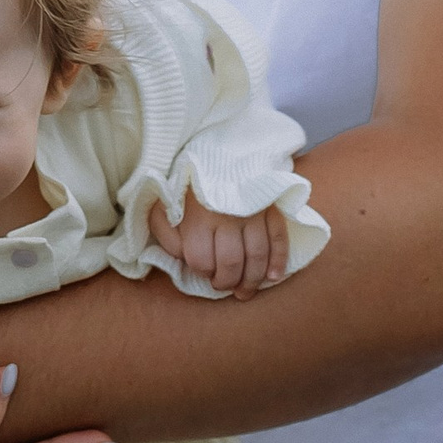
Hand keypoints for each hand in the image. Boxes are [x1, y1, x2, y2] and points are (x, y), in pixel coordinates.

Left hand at [154, 196, 289, 296]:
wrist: (217, 151)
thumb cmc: (188, 185)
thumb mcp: (164, 204)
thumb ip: (165, 232)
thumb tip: (181, 257)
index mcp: (197, 216)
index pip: (202, 260)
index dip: (203, 272)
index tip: (205, 272)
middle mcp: (226, 216)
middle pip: (231, 262)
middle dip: (227, 282)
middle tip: (224, 286)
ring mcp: (252, 212)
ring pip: (257, 255)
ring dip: (252, 279)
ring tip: (245, 291)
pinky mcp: (271, 206)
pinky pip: (279, 237)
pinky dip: (279, 260)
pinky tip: (273, 277)